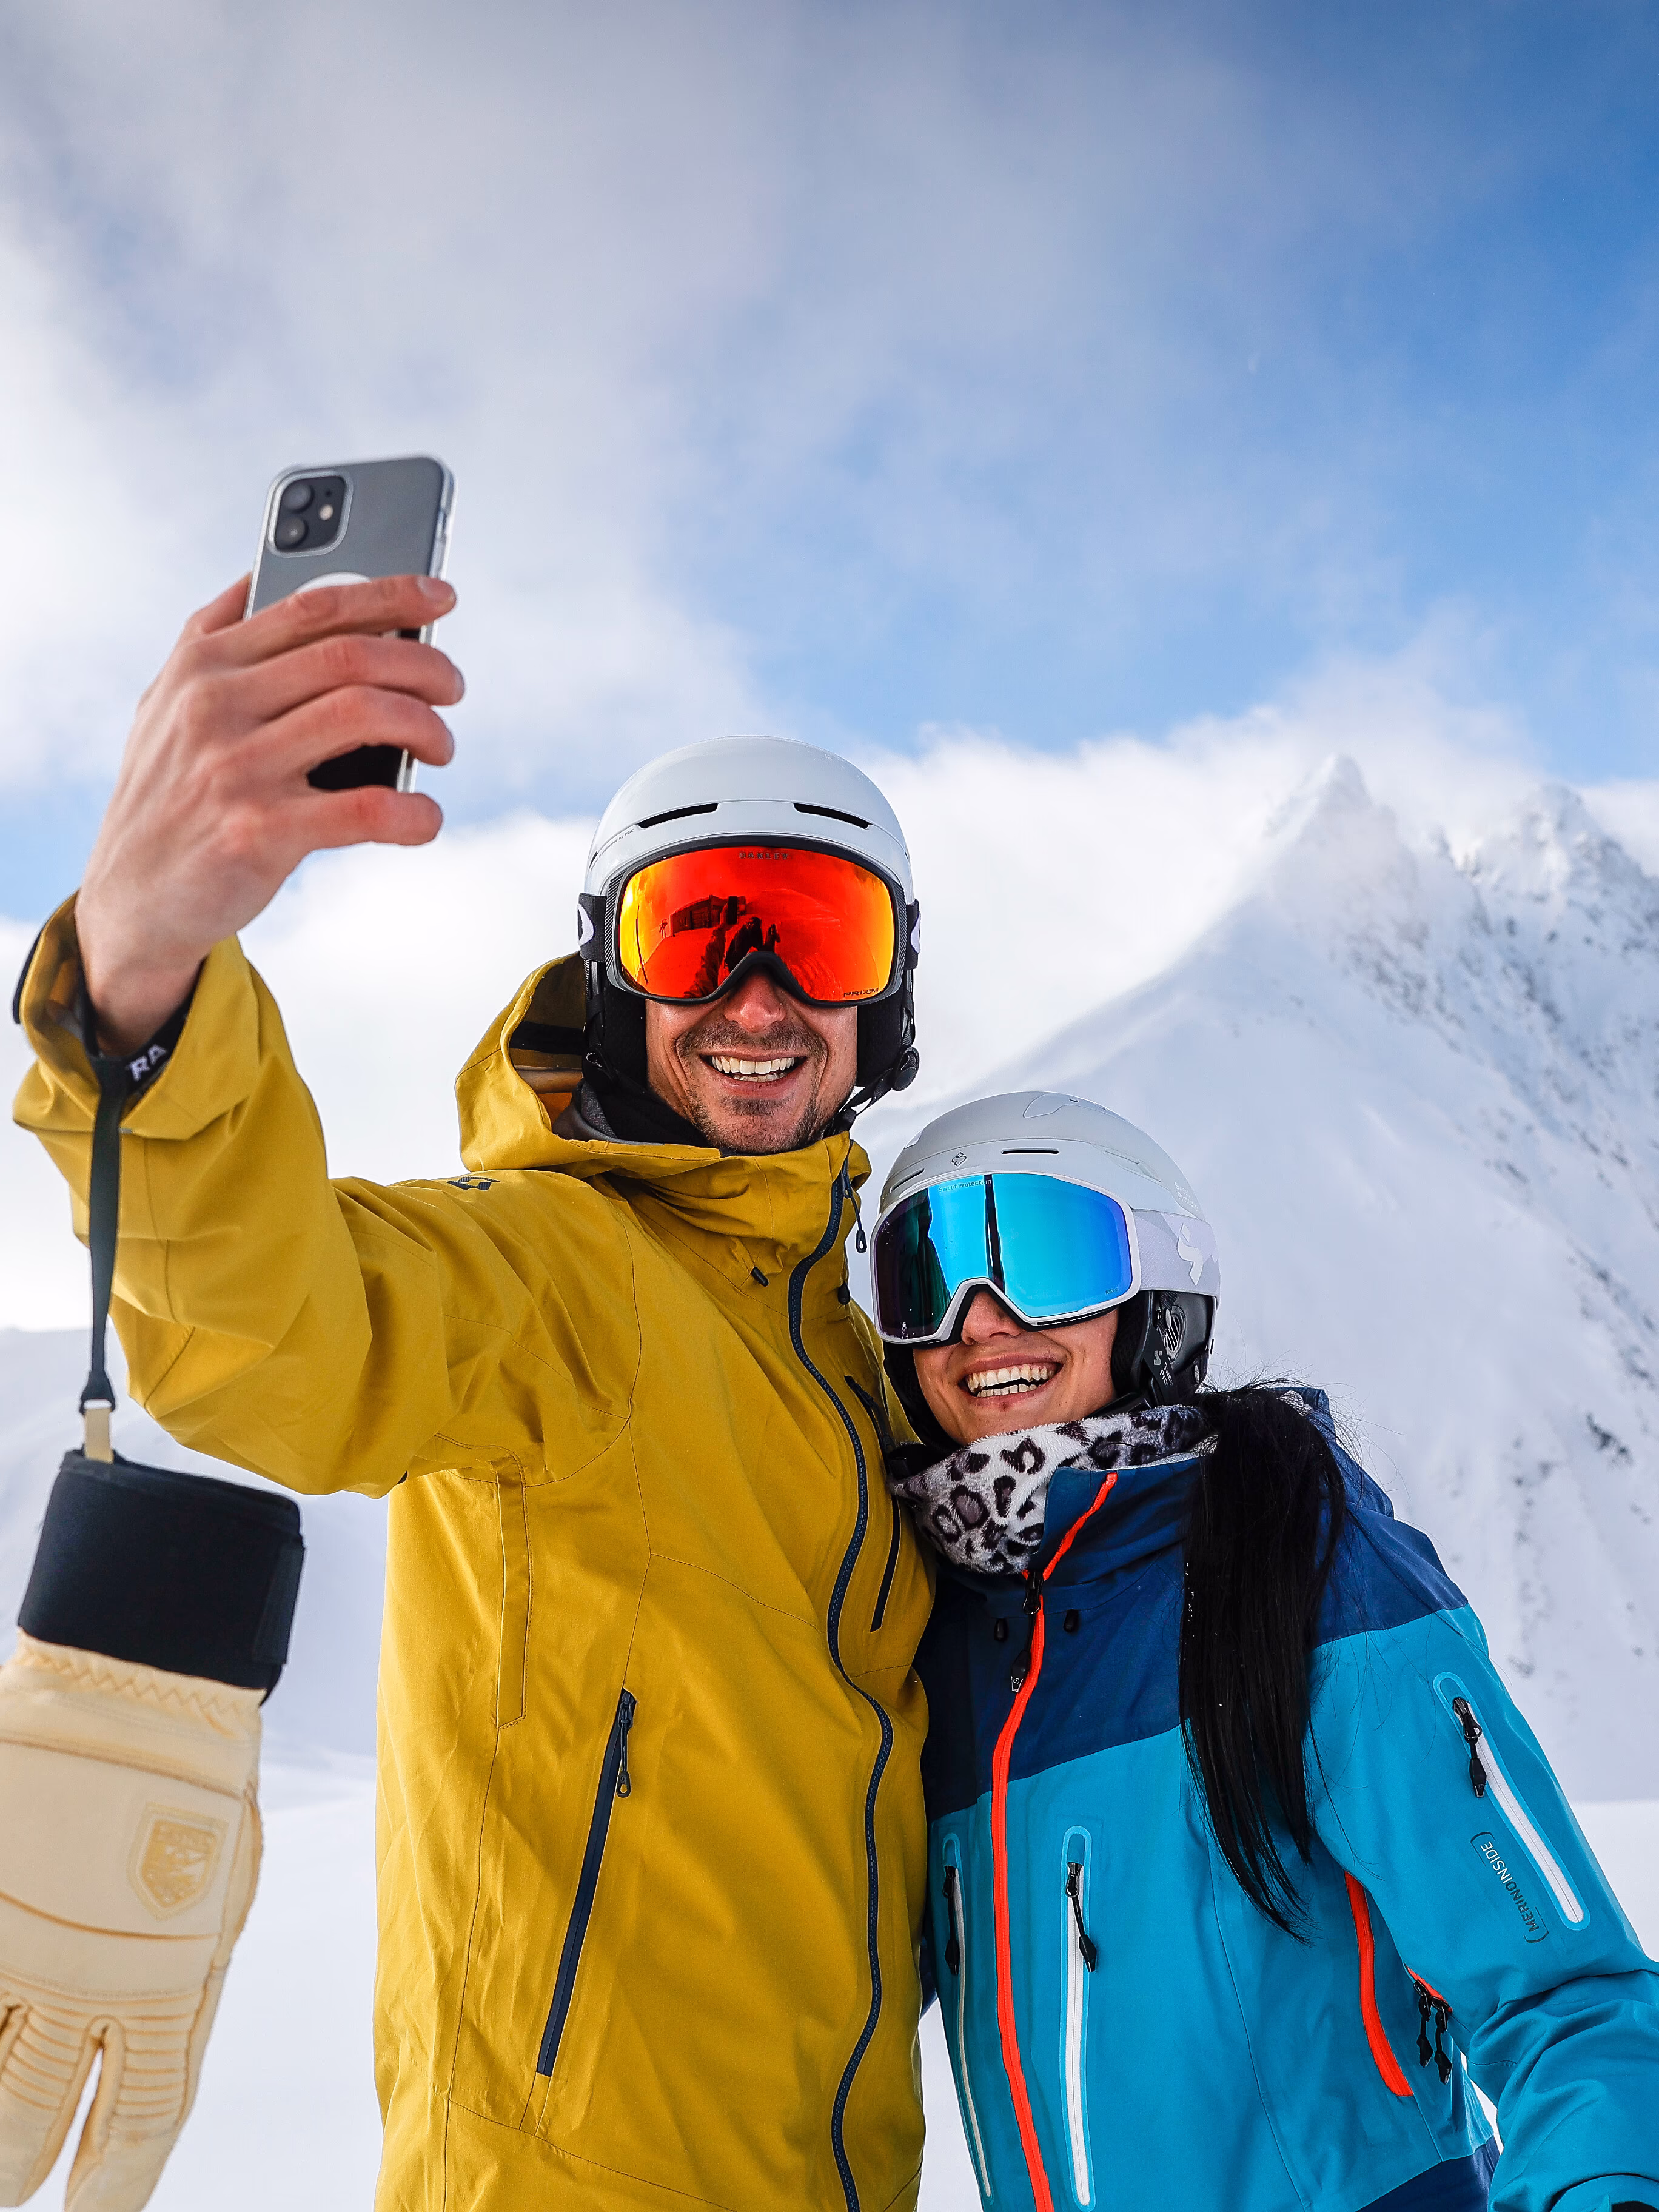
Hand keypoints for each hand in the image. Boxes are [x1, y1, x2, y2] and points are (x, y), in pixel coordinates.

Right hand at [0, 1635, 263, 2209]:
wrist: (148, 1680)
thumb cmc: (199, 1784)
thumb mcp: (216, 1899)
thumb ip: (178, 1986)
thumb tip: (141, 2054)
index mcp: (165, 1987)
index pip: (133, 2126)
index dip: (111, 2191)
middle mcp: (82, 1983)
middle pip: (24, 2129)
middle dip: (10, 2171)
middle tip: (8, 2183)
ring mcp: (14, 1944)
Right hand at [76, 572, 462, 1051]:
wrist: (133, 897)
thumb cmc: (171, 793)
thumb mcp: (168, 702)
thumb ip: (212, 638)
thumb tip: (268, 573)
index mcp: (203, 663)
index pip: (311, 605)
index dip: (389, 593)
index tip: (441, 595)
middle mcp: (214, 705)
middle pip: (350, 655)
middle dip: (424, 664)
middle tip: (452, 687)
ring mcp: (235, 767)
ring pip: (364, 714)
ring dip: (427, 728)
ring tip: (440, 747)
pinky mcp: (257, 832)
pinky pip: (364, 809)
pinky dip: (413, 812)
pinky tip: (424, 818)